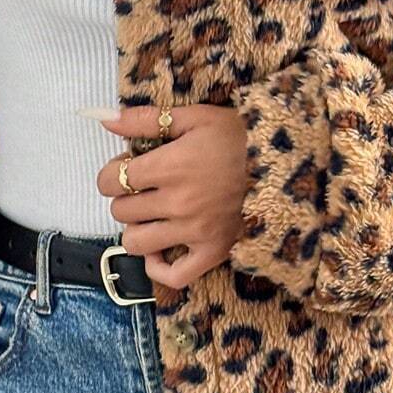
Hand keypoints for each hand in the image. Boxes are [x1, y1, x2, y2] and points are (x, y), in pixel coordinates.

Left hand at [93, 103, 247, 287]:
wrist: (285, 162)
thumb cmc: (238, 136)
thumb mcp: (195, 117)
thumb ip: (147, 119)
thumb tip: (106, 120)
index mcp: (170, 167)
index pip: (111, 180)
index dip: (111, 173)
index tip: (126, 167)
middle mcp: (178, 203)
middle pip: (121, 210)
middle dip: (124, 197)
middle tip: (143, 187)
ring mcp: (194, 232)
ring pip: (135, 242)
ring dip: (136, 228)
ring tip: (151, 215)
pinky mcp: (212, 252)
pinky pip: (173, 275)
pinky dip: (159, 266)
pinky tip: (160, 249)